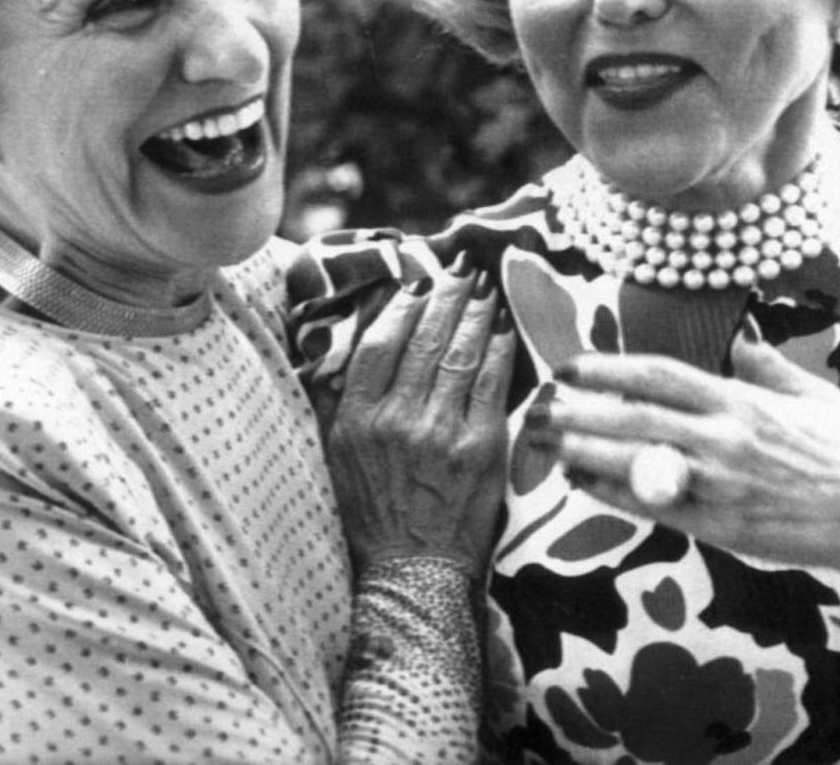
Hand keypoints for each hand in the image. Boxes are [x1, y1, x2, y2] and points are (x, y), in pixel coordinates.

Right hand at [325, 260, 515, 574]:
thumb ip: (335, 403)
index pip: (379, 345)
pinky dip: (498, 349)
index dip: (401, 308)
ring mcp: (440, 432)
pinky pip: (491, 383)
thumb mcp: (335, 457)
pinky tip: (504, 327)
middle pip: (425, 340)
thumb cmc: (372, 514)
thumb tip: (337, 351)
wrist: (411, 571)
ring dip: (475, 313)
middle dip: (446, 297)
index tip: (417, 284)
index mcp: (357, 420)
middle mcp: (396, 420)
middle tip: (462, 268)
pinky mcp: (479, 447)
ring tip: (485, 287)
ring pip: (460, 354)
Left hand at [537, 318, 839, 593]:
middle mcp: (724, 439)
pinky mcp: (719, 528)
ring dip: (582, 449)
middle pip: (633, 417)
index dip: (607, 367)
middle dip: (579, 408)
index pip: (659, 375)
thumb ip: (766, 364)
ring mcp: (719, 485)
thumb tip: (739, 334)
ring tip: (543, 440)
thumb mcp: (813, 394)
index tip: (571, 364)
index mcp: (742, 401)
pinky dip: (612, 493)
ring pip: (634, 462)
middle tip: (539, 403)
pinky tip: (581, 481)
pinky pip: (652, 508)